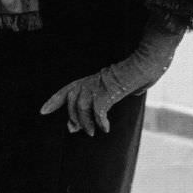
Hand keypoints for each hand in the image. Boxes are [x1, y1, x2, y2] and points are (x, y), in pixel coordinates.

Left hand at [39, 18, 183, 135]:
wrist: (150, 60)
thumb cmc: (141, 72)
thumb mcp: (125, 88)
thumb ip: (114, 98)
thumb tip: (105, 112)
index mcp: (94, 78)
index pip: (68, 88)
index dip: (54, 100)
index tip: (42, 111)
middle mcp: (94, 80)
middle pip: (72, 98)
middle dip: (72, 116)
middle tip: (75, 130)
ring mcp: (102, 83)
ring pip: (82, 104)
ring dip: (85, 122)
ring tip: (93, 132)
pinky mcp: (111, 88)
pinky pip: (98, 108)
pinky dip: (99, 120)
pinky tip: (105, 128)